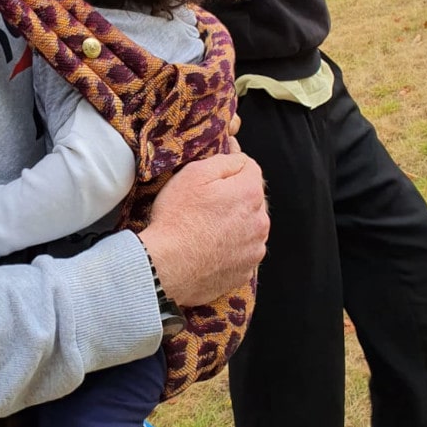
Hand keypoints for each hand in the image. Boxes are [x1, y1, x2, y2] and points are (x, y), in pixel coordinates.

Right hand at [140, 154, 268, 306]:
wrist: (166, 267)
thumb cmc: (177, 218)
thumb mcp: (194, 174)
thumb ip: (224, 160)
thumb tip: (239, 154)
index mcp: (250, 194)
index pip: (251, 169)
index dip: (230, 170)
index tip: (211, 179)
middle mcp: (260, 222)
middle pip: (252, 200)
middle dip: (234, 199)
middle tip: (204, 207)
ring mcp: (255, 250)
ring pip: (250, 228)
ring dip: (235, 225)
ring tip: (206, 231)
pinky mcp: (246, 273)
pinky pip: (242, 253)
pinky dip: (231, 250)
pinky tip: (209, 250)